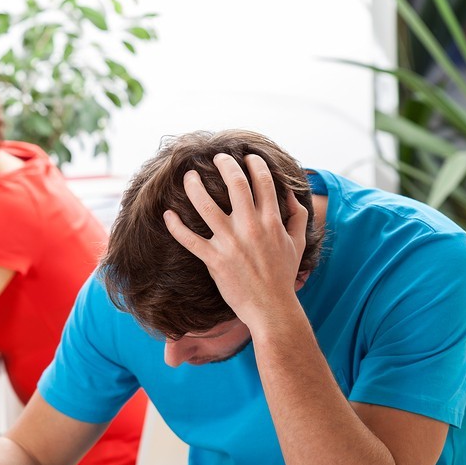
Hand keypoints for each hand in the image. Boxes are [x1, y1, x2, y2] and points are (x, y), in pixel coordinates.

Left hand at [162, 154, 307, 331]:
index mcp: (272, 221)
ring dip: (194, 187)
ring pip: (206, 206)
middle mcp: (250, 227)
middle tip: (217, 158)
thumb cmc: (283, 276)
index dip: (254, 164)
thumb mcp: (297, 243)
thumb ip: (297, 216)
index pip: (263, 182)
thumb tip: (291, 194)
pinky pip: (190, 239)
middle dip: (225, 164)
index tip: (247, 157)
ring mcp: (230, 243)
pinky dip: (176, 226)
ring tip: (189, 176)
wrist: (271, 307)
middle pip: (235, 184)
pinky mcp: (214, 259)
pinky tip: (168, 214)